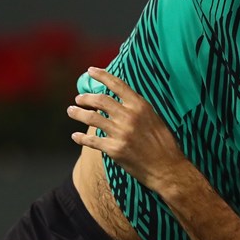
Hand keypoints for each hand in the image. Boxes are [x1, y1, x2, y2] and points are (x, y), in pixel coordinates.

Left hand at [67, 67, 190, 194]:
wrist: (167, 168)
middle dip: (86, 97)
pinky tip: (75, 136)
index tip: (90, 70)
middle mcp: (129, 116)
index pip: (117, 84)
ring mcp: (120, 133)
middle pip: (100, 100)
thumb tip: (120, 100)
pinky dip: (81, 137)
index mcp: (141, 106)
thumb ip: (137, 109)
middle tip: (79, 98)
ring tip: (71, 111)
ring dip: (78, 113)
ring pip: (92, 117)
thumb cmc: (163, 144)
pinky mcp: (114, 149)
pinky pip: (92, 140)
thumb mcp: (154, 118)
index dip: (102, 75)